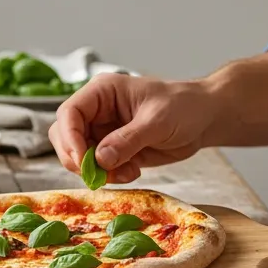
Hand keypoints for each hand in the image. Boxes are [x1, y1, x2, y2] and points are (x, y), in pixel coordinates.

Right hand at [48, 73, 223, 183]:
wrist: (203, 119)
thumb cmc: (183, 107)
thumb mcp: (157, 121)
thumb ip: (127, 140)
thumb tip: (99, 159)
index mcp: (102, 92)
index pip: (69, 113)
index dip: (69, 137)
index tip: (82, 161)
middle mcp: (96, 111)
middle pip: (64, 136)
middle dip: (77, 158)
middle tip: (98, 175)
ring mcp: (103, 131)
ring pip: (78, 155)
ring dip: (96, 170)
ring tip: (125, 173)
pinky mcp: (112, 150)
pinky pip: (98, 167)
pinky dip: (109, 175)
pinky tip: (133, 172)